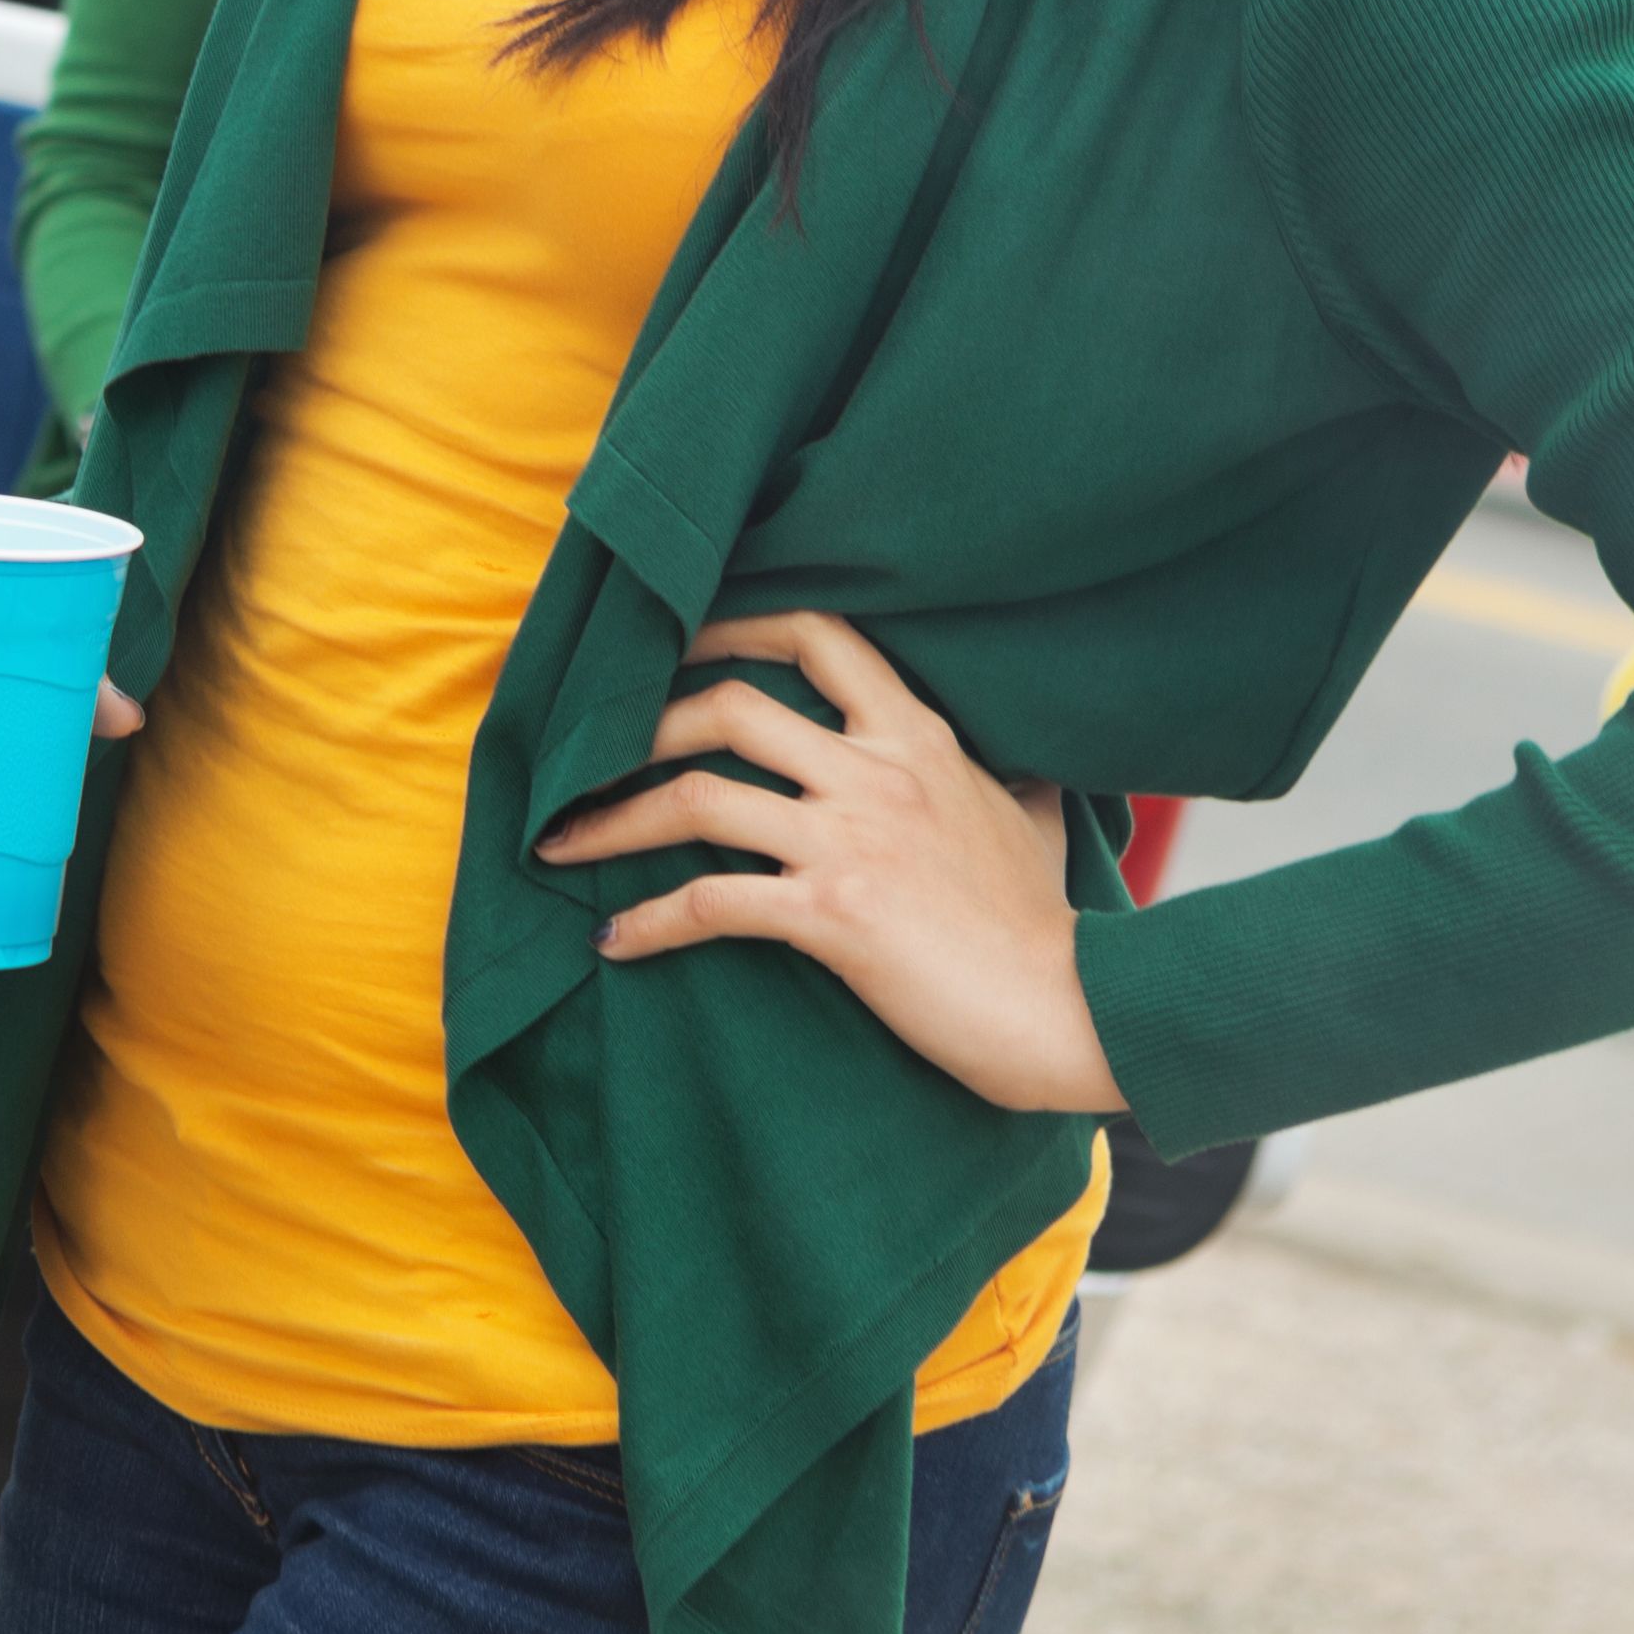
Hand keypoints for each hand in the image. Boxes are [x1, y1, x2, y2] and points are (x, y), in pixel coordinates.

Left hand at [537, 610, 1121, 1113]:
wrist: (1075, 1007)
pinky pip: (711, 901)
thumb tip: (1033, 773)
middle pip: (731, 705)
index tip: (678, 642)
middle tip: (590, 755)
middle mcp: (875, 772)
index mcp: (918, 738)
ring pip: (698, 796)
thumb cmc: (1047, 925)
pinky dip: (648, 920)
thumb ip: (1012, 788)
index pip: (820, 635)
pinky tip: (611, 942)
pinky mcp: (832, 913)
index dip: (735, 626)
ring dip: (613, 819)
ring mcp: (851, 839)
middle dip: (644, 725)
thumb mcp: (1036, 826)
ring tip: (558, 845)